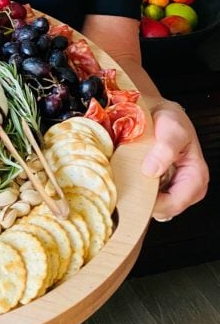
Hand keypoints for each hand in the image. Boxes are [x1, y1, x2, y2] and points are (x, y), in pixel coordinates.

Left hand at [141, 100, 208, 220]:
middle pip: (163, 210)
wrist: (157, 112)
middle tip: (127, 185)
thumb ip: (165, 148)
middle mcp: (187, 188)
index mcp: (196, 177)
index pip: (174, 204)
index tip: (134, 191)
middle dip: (144, 200)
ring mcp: (173, 189)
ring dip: (139, 195)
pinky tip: (130, 178)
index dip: (153, 203)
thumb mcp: (172, 128)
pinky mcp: (160, 187)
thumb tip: (151, 170)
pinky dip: (137, 191)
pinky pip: (147, 198)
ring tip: (129, 179)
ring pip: (153, 206)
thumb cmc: (169, 119)